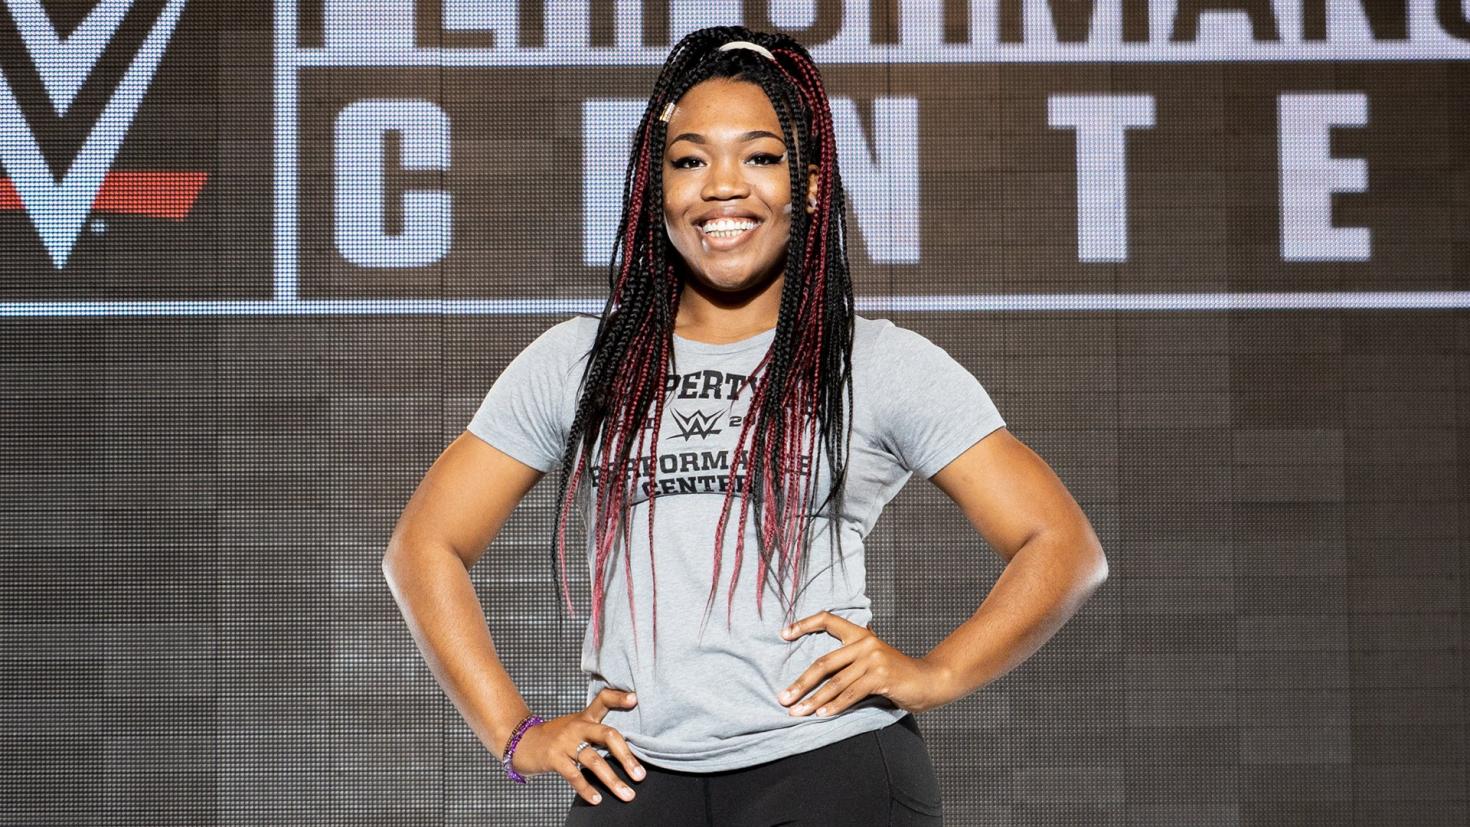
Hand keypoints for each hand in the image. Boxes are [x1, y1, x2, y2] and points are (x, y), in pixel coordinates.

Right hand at [508, 687, 645, 805]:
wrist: (522, 742)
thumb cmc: (555, 737)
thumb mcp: (575, 726)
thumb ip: (596, 730)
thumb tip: (625, 748)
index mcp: (585, 717)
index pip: (603, 700)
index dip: (619, 698)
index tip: (635, 699)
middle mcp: (578, 726)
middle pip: (608, 735)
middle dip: (627, 757)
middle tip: (640, 775)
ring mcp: (565, 742)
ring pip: (595, 760)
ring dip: (612, 780)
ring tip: (626, 794)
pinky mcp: (554, 758)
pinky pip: (574, 775)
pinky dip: (587, 789)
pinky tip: (597, 799)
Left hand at [777, 611, 952, 717]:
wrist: (929, 681)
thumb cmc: (897, 675)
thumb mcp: (872, 661)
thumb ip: (851, 662)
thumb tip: (817, 679)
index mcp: (861, 634)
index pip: (828, 619)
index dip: (804, 624)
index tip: (783, 634)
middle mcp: (865, 642)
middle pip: (824, 663)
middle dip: (800, 682)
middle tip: (783, 698)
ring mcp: (873, 659)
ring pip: (835, 682)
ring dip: (813, 700)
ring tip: (797, 712)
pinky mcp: (881, 677)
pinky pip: (851, 694)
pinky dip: (834, 706)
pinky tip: (822, 715)